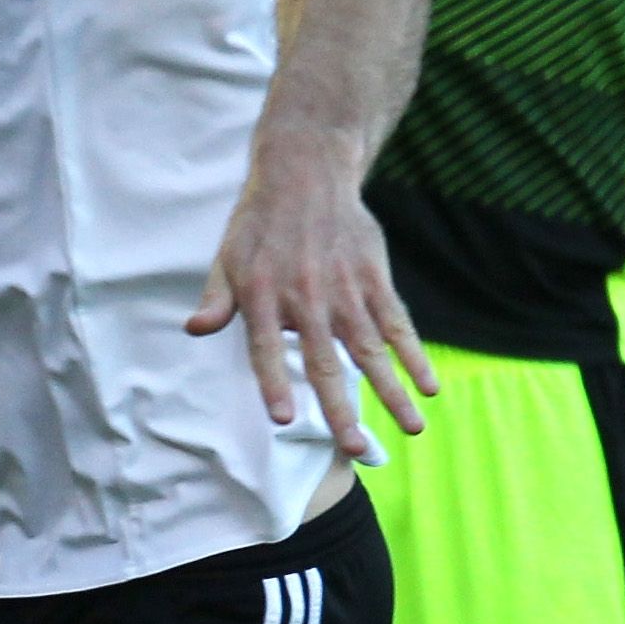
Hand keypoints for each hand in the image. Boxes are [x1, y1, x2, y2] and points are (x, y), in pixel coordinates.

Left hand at [189, 129, 434, 458]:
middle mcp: (306, 300)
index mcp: (263, 298)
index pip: (267, 351)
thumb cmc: (258, 224)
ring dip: (392, 393)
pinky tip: (429, 386)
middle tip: (355, 450)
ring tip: (410, 429)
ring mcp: (346, 292)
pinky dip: (415, 356)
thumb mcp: (226, 258)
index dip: (275, 384)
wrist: (306, 174)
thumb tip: (195, 329)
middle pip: (325, 364)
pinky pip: (398, 325)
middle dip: (341, 410)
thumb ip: (216, 300)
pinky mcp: (375, 281)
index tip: (284, 418)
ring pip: (371, 353)